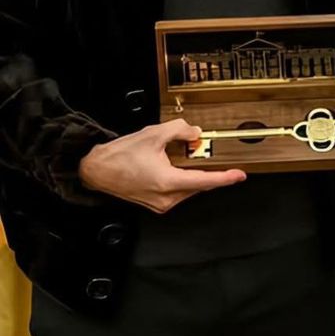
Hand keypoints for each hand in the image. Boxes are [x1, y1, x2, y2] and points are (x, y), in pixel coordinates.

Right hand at [78, 120, 245, 212]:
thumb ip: (179, 130)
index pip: (205, 181)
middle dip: (206, 170)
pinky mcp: (155, 204)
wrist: (95, 169)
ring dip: (192, 175)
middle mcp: (166, 198)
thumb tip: (195, 133)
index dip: (225, 178)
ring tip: (182, 159)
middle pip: (199, 185)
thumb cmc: (118, 156)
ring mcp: (160, 204)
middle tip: (204, 155)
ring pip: (188, 189)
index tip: (239, 175)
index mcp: (168, 182)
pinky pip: (178, 192)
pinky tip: (174, 168)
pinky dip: (181, 180)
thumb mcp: (153, 134)